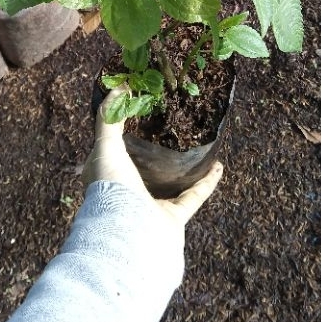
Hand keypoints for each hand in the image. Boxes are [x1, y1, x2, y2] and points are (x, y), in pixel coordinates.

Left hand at [82, 86, 223, 226]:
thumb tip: (119, 87)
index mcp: (107, 177)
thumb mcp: (104, 146)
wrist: (129, 234)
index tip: (137, 113)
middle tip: (171, 128)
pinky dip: (207, 183)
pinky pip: (193, 196)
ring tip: (198, 147)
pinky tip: (218, 166)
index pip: (112, 151)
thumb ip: (109, 119)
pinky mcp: (173, 218)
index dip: (121, 132)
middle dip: (157, 151)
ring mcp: (151, 206)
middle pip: (144, 167)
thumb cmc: (111, 188)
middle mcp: (127, 192)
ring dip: (185, 168)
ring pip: (170, 183)